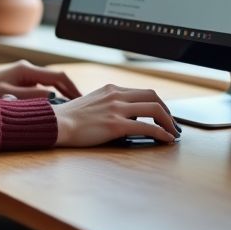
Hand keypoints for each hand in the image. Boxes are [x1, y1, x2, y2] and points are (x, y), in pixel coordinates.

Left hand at [0, 60, 80, 100]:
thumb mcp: (8, 95)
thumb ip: (31, 97)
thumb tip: (54, 99)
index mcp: (27, 70)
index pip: (59, 76)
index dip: (73, 88)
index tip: (83, 100)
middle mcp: (28, 70)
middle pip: (57, 79)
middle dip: (70, 92)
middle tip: (81, 107)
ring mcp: (24, 75)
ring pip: (49, 85)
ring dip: (60, 95)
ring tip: (70, 109)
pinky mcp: (19, 82)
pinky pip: (40, 88)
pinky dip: (49, 97)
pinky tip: (53, 108)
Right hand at [53, 84, 178, 145]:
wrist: (57, 123)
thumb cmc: (71, 118)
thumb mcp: (92, 103)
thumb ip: (109, 104)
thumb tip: (126, 116)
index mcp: (111, 89)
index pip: (142, 92)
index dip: (157, 103)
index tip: (162, 114)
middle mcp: (116, 95)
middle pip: (153, 97)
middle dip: (166, 111)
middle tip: (172, 123)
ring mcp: (117, 109)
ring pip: (154, 109)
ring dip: (168, 121)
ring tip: (173, 132)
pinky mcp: (116, 125)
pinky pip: (147, 127)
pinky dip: (162, 133)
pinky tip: (167, 140)